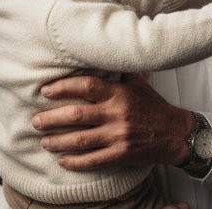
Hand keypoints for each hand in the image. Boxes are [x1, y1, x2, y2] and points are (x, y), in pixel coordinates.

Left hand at [32, 73, 192, 169]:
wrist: (175, 133)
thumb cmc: (154, 107)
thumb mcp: (139, 83)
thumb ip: (120, 70)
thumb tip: (104, 50)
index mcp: (120, 93)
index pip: (86, 85)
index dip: (63, 87)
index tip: (46, 91)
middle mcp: (117, 113)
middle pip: (76, 114)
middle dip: (51, 118)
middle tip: (35, 120)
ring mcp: (119, 135)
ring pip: (80, 139)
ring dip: (57, 141)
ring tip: (44, 141)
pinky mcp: (122, 154)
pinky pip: (92, 160)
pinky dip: (74, 161)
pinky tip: (62, 160)